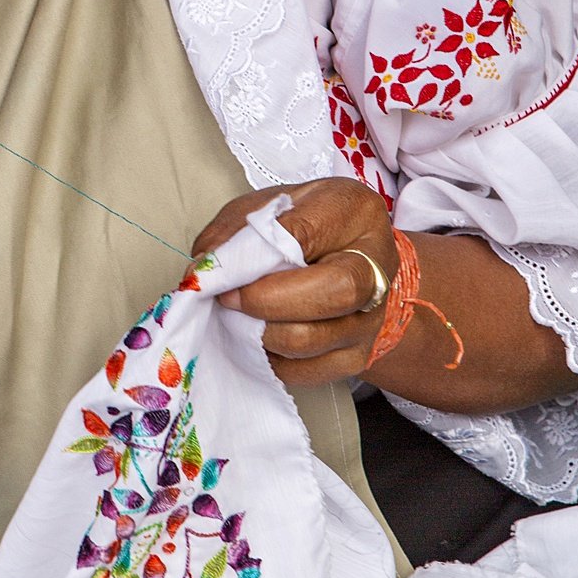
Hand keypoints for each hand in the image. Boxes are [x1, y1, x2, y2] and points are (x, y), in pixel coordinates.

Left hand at [193, 179, 397, 385]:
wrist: (349, 260)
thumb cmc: (306, 226)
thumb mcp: (268, 207)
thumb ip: (233, 231)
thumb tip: (201, 270)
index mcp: (354, 212)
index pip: (308, 233)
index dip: (257, 256)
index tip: (221, 272)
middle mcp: (376, 265)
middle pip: (333, 293)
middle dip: (266, 302)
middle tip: (228, 299)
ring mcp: (371, 316)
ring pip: (312, 339)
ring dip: (260, 333)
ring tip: (239, 317)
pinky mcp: (358, 355)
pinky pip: (306, 371)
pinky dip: (270, 358)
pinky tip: (259, 336)